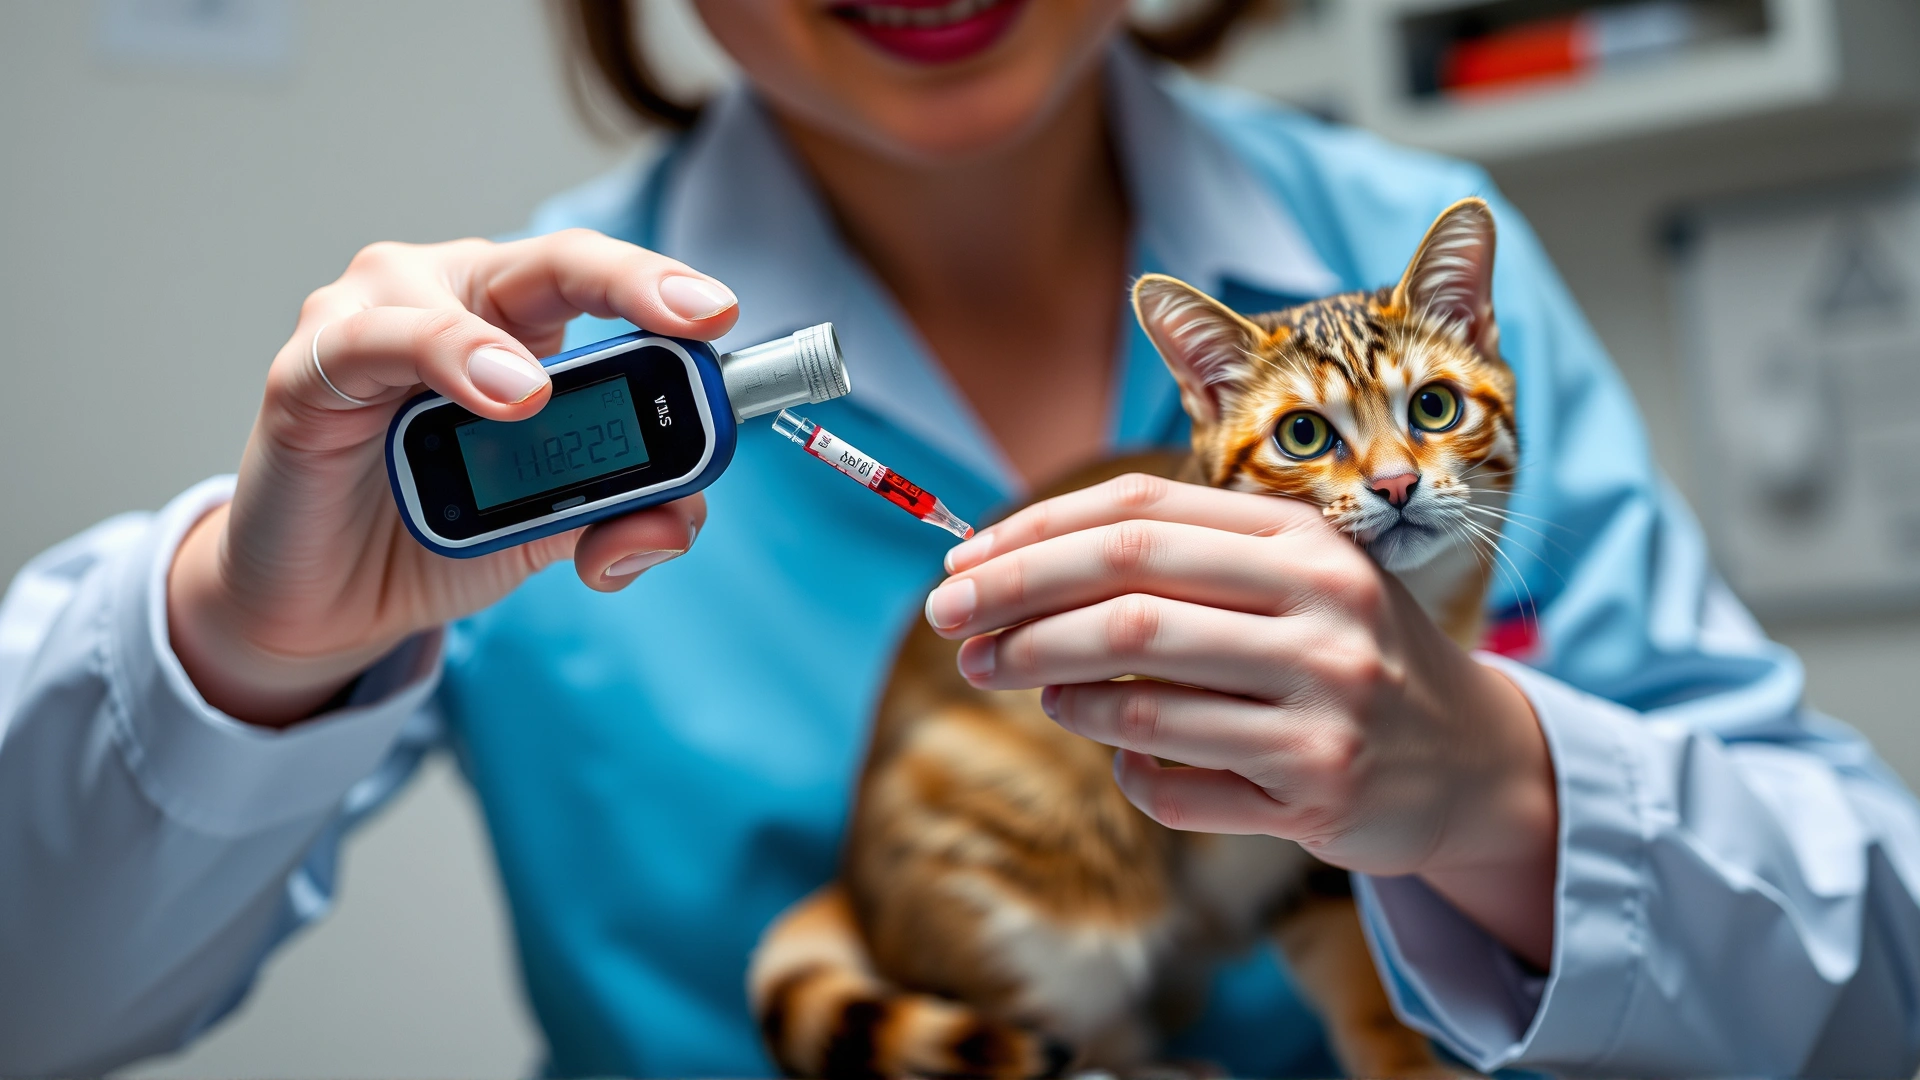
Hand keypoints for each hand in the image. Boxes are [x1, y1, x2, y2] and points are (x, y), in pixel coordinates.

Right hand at [168, 230, 739, 726]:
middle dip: (631, 283)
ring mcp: (369, 320)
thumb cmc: (436, 528)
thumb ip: (622, 515)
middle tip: (695, 318)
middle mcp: (449, 295)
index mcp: (519, 319)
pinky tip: (482, 395)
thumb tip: (676, 521)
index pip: (600, 280)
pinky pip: (365, 348)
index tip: (726, 317)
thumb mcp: (553, 528)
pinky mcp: (304, 372)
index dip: (666, 288)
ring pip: (444, 300)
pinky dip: (432, 363)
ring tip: (536, 398)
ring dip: (498, 350)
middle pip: (547, 262)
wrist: (328, 598)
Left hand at [926, 473, 1556, 965]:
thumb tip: (1011, 565)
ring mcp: (1324, 706)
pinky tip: (1121, 749)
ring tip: (1020, 683)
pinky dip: (1123, 766)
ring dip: (1052, 690)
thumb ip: (1175, 555)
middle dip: (1014, 611)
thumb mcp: (1288, 574)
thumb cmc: (1341, 648)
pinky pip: (1171, 784)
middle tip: (951, 630)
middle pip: (1124, 598)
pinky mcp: (1317, 793)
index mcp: (1302, 538)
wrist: (1468, 758)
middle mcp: (1321, 612)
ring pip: (1136, 699)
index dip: (1030, 535)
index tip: (958, 563)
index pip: (1136, 513)